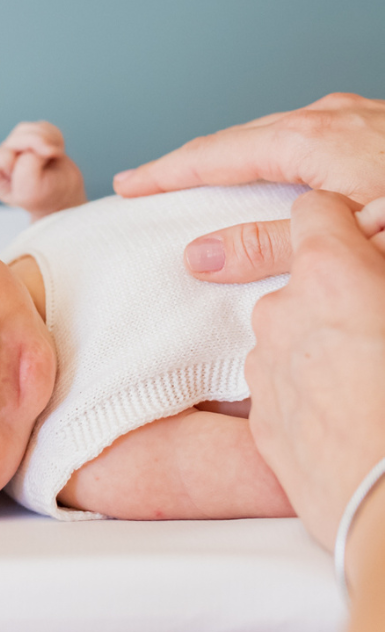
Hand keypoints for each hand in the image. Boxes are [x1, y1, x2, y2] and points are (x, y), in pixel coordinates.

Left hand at [0, 121, 85, 218]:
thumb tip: (37, 141)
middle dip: (35, 145)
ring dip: (46, 140)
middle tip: (50, 157)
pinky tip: (56, 152)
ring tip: (53, 156)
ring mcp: (17, 146)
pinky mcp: (33, 136)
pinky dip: (54, 137)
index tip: (27, 177)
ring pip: (27, 129)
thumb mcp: (31, 192)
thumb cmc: (44, 197)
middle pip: (14, 139)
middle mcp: (2, 158)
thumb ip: (27, 167)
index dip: (11, 162)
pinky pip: (42, 127)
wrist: (63, 196)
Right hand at [111, 93, 384, 282]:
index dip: (164, 174)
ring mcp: (357, 116)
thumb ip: (271, 246)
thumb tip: (199, 257)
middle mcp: (327, 117)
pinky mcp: (378, 126)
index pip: (211, 156)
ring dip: (232, 159)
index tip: (128, 186)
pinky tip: (277, 173)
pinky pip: (305, 136)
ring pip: (273, 134)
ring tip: (202, 182)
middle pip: (236, 140)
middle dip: (189, 164)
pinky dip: (271, 155)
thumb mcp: (348, 238)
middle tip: (149, 186)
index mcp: (308, 139)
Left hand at [245, 191, 384, 550]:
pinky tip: (351, 420)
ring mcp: (265, 370)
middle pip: (301, 281)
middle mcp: (282, 314)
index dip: (343, 222)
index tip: (366, 241)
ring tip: (372, 383)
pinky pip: (283, 386)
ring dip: (320, 345)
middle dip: (338, 294)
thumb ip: (384, 267)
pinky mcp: (260, 421)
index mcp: (332, 275)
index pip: (315, 210)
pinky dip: (309, 391)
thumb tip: (378, 253)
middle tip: (380, 329)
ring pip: (289, 336)